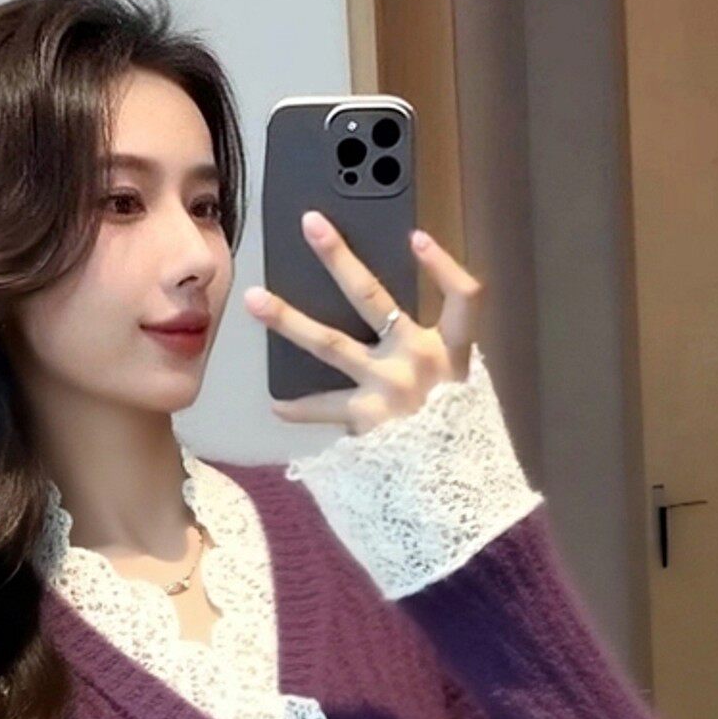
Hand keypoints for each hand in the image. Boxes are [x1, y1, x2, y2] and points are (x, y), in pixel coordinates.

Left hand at [242, 212, 484, 434]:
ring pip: (332, 343)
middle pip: (374, 298)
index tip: (416, 236)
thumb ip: (438, 359)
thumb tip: (398, 329)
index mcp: (453, 353)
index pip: (463, 297)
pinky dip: (301, 408)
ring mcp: (388, 388)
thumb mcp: (461, 393)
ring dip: (289, 319)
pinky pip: (325, 407)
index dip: (442, 265)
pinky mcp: (365, 419)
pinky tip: (276, 406)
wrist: (450, 494)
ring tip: (255, 300)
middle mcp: (419, 362)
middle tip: (310, 224)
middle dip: (339, 257)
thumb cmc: (454, 439)